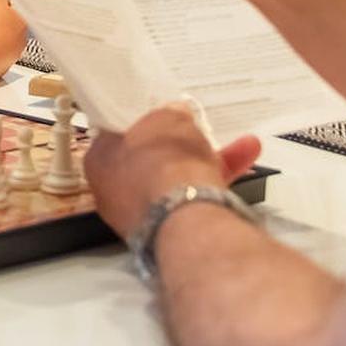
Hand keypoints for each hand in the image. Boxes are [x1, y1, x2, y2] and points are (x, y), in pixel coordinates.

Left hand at [84, 104, 261, 240]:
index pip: (118, 136)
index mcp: (98, 159)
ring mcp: (143, 216)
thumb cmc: (165, 159)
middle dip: (185, 144)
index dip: (143, 124)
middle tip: (202, 132)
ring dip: (212, 159)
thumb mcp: (169, 119)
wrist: (185, 217)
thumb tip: (175, 114)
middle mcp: (114, 191)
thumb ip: (170, 115)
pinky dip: (218, 182)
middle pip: (152, 159)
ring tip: (247, 146)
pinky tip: (245, 164)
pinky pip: (194, 199)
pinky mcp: (172, 232)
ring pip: (179, 178)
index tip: (164, 117)